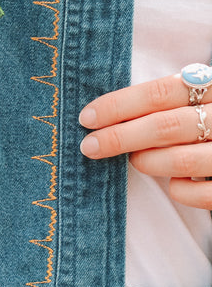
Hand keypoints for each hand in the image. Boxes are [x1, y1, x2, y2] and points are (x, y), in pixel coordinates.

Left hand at [79, 74, 211, 209]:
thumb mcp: (198, 97)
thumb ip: (165, 102)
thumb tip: (105, 116)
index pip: (158, 92)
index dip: (119, 105)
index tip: (87, 117)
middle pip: (163, 126)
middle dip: (119, 137)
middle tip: (90, 146)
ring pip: (180, 161)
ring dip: (146, 162)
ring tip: (136, 160)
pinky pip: (199, 194)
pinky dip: (177, 190)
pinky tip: (172, 182)